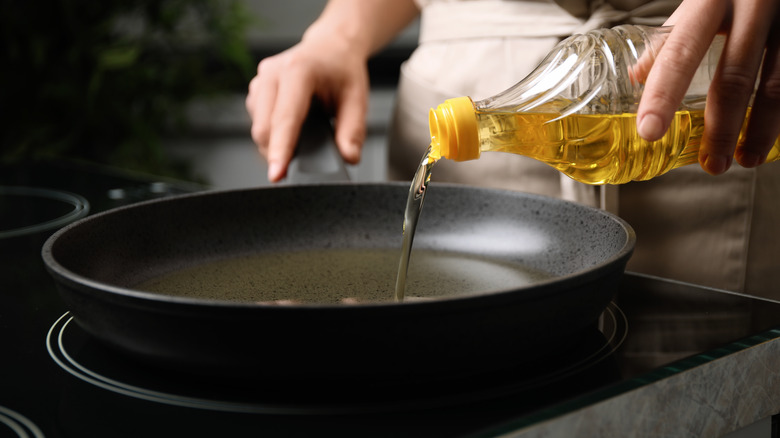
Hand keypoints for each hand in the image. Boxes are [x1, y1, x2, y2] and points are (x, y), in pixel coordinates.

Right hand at [246, 38, 368, 181]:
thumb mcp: (357, 99)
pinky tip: (291, 124)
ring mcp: (260, 80)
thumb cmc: (343, 69)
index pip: (285, 119)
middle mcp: (273, 73)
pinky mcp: (255, 88)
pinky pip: (257, 121)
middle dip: (280, 152)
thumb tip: (348, 157)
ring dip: (275, 142)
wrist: (331, 47)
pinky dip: (272, 132)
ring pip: (258, 128)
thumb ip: (353, 131)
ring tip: (303, 131)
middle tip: (306, 156)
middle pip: (264, 129)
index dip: (280, 150)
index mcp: (299, 71)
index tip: (277, 175)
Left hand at [637, 0, 779, 174]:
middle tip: (711, 164)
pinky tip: (774, 134)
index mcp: (710, 0)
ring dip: (761, 129)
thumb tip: (637, 76)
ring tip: (746, 158)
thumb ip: (673, 38)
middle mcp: (752, 6)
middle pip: (734, 78)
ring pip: (778, 84)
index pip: (680, 53)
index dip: (663, 94)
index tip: (649, 132)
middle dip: (721, 128)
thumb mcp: (702, 1)